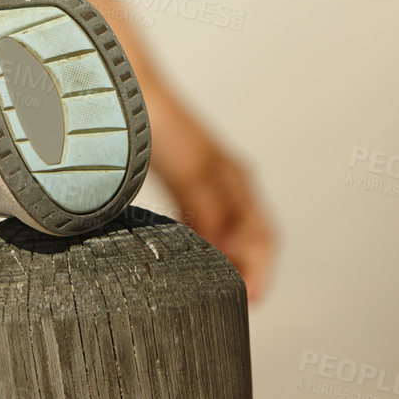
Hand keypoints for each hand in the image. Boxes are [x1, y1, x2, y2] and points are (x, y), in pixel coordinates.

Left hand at [144, 83, 275, 302]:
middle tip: (226, 299)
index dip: (261, 271)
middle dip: (242, 269)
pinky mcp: (180, 180)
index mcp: (239, 183)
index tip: (250, 301)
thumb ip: (214, 218)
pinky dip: (197, 239)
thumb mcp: (195, 179)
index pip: (264, 238)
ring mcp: (204, 181)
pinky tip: (183, 251)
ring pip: (222, 230)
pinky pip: (198, 218)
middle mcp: (228, 183)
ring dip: (220, 257)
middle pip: (246, 237)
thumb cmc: (168, 131)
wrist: (134, 97)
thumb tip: (227, 257)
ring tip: (208, 283)